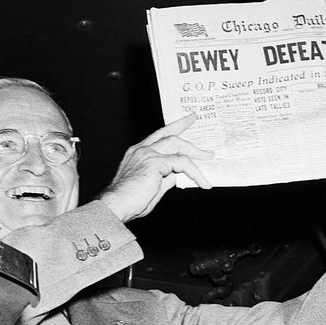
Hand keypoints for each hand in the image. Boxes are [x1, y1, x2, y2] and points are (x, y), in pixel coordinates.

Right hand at [98, 113, 213, 222]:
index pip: (158, 136)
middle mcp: (142, 150)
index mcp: (138, 153)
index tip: (183, 122)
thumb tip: (177, 175)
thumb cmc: (130, 200)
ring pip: (177, 144)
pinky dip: (195, 172)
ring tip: (208, 156)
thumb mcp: (152, 186)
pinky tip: (202, 182)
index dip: (172, 128)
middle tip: (194, 119)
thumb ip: (164, 177)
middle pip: (168, 134)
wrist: (117, 205)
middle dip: (183, 126)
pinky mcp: (155, 163)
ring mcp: (148, 154)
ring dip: (195, 151)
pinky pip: (181, 163)